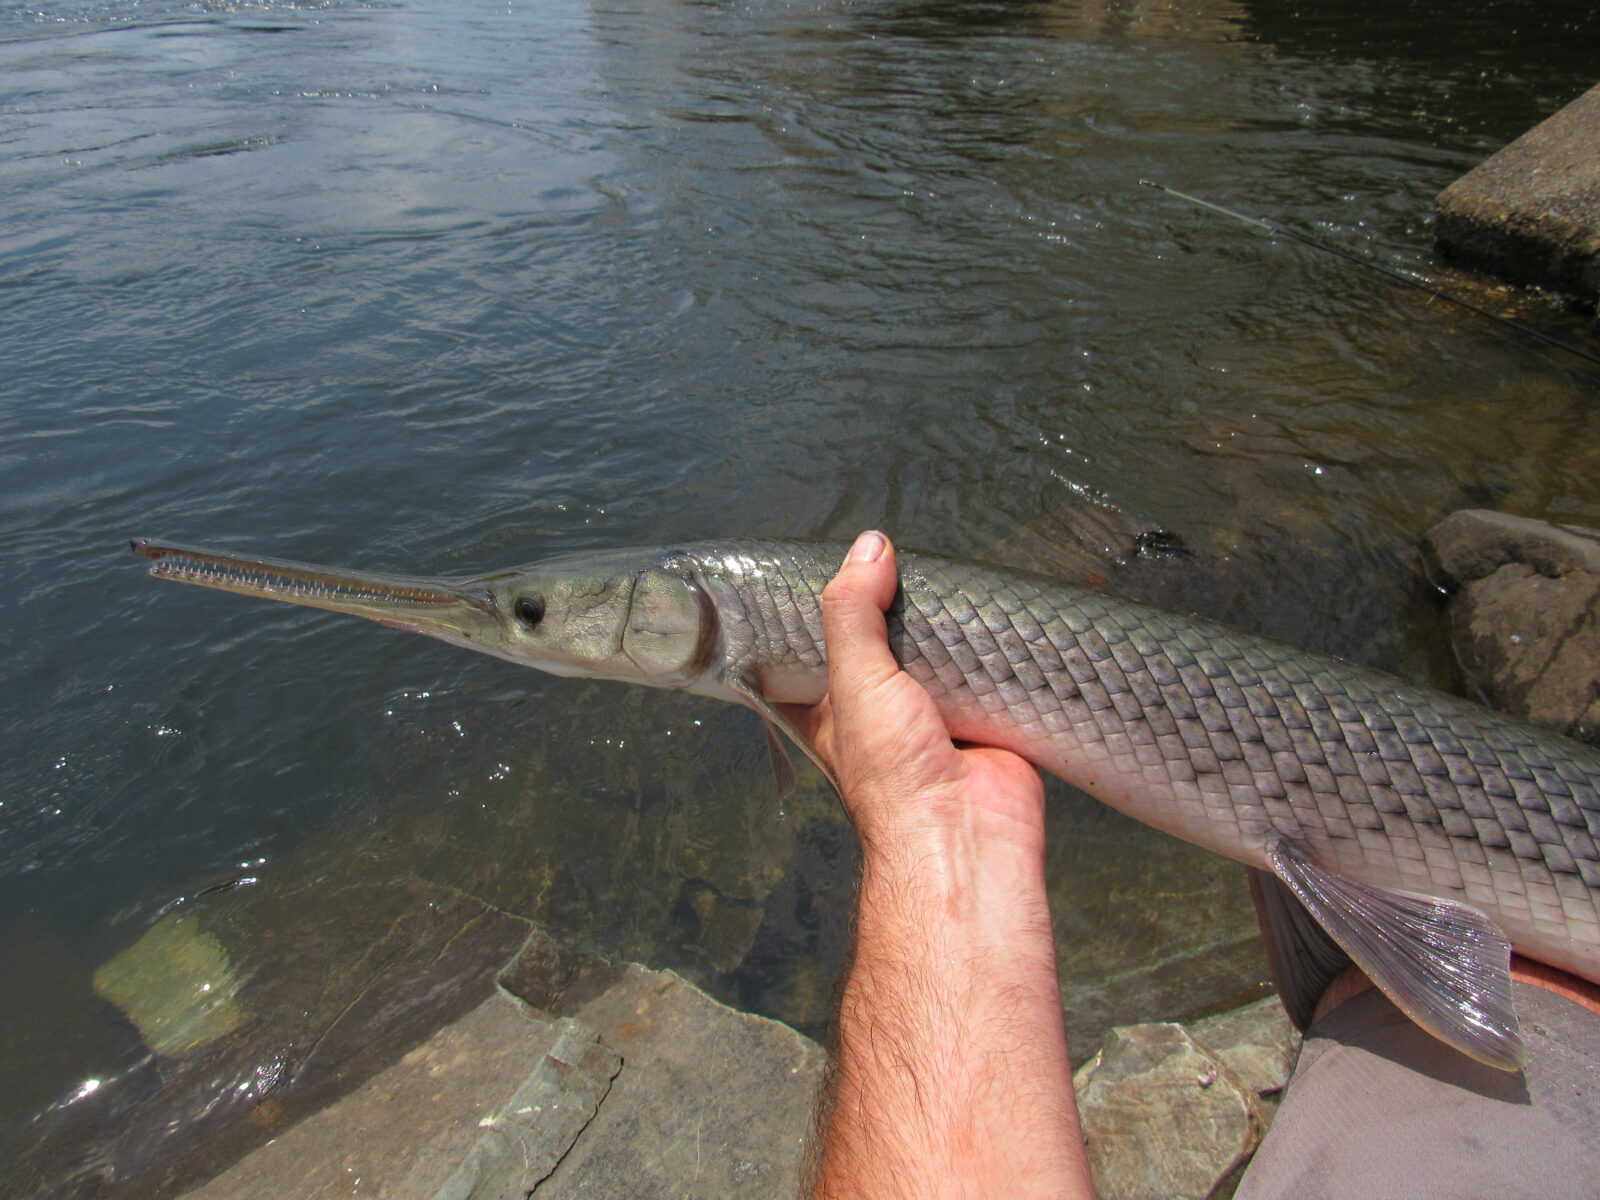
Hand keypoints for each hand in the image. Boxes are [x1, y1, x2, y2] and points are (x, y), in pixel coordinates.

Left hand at [797, 532, 1093, 1199]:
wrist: (968, 838)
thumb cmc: (893, 780)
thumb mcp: (855, 681)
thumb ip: (853, 614)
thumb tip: (868, 547)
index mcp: (833, 707)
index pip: (816, 649)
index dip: (821, 611)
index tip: (828, 562)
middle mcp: (883, 709)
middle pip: (885, 640)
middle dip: (896, 604)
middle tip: (903, 552)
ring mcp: (938, 712)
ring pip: (940, 650)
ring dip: (951, 621)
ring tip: (958, 564)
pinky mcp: (990, 715)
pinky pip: (992, 666)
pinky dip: (999, 641)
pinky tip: (1004, 603)